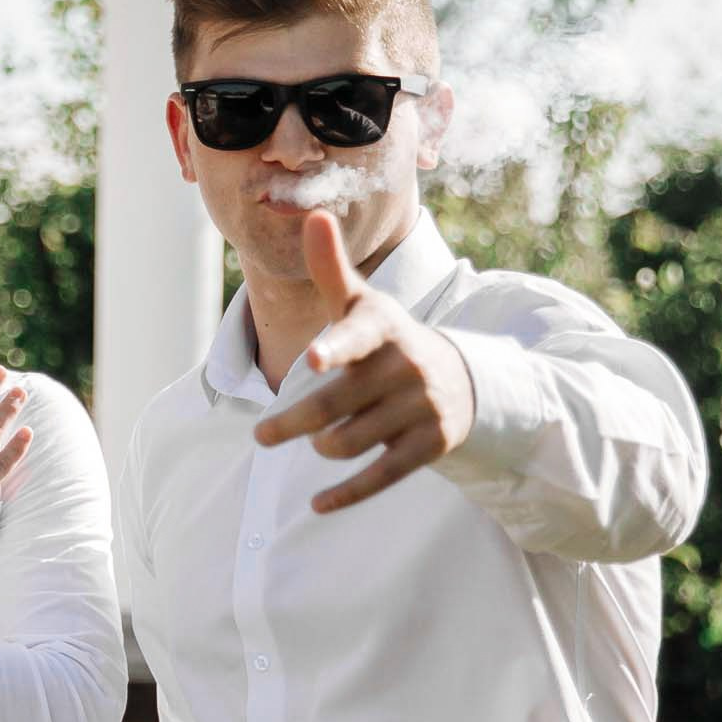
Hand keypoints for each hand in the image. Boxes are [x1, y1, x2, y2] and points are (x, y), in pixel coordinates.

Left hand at [254, 209, 476, 513]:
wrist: (461, 379)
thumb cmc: (389, 340)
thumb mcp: (363, 305)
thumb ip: (330, 269)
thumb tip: (312, 215)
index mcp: (382, 330)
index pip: (356, 337)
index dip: (335, 347)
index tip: (313, 359)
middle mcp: (404, 367)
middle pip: (333, 406)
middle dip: (291, 425)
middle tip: (261, 436)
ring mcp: (419, 408)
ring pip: (349, 443)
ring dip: (321, 448)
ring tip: (315, 442)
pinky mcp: (429, 446)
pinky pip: (379, 478)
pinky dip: (346, 495)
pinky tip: (317, 506)